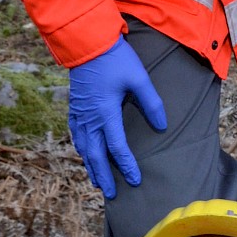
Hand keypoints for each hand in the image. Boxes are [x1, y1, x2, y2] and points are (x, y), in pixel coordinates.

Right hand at [68, 37, 166, 197]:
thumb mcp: (139, 78)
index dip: (126, 165)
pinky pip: (76, 135)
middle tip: (111, 194)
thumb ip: (151, 103)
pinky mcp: (75, 107)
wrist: (88, 42)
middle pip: (95, 154)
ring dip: (91, 166)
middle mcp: (89, 118)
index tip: (135, 180)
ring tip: (97, 180)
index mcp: (105, 113)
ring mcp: (79, 113)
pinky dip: (81, 149)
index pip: (117, 147)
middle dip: (104, 176)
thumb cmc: (115, 59)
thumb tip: (161, 127)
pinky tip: (85, 153)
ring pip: (83, 147)